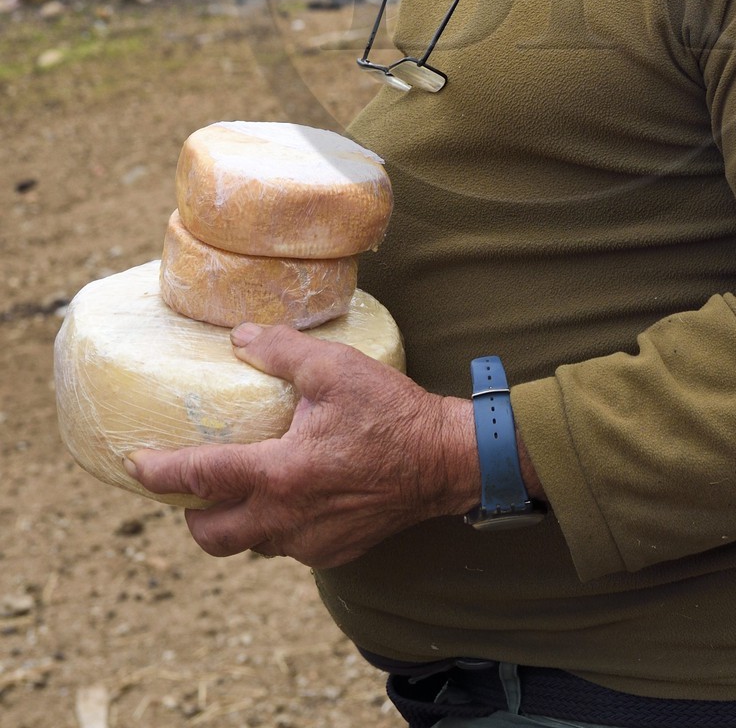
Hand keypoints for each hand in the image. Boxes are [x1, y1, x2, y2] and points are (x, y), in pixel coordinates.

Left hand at [126, 322, 479, 568]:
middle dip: (191, 515)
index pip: (200, 477)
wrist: (444, 461)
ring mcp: (311, 542)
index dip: (160, 471)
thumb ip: (281, 352)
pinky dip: (278, 524)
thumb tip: (240, 339)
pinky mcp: (334, 552)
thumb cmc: (391, 412)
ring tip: (243, 487)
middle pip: (212, 535)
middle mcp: (287, 518)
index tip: (135, 463)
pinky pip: (289, 545)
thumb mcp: (334, 368)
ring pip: (252, 543)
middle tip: (191, 486)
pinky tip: (293, 495)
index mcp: (280, 474)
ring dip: (238, 520)